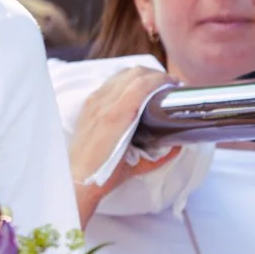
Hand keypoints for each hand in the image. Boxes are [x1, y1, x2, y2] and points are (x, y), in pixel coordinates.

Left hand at [70, 66, 178, 224]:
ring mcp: (93, 102)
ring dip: (140, 75)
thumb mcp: (140, 167)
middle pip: (133, 73)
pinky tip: (133, 90)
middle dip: (154, 74)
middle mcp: (103, 104)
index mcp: (116, 116)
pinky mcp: (88, 104)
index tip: (175, 84)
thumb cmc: (106, 175)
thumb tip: (178, 144)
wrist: (76, 180)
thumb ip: (162, 155)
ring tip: (152, 84)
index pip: (142, 83)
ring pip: (121, 74)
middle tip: (167, 84)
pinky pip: (110, 82)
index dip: (162, 79)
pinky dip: (126, 80)